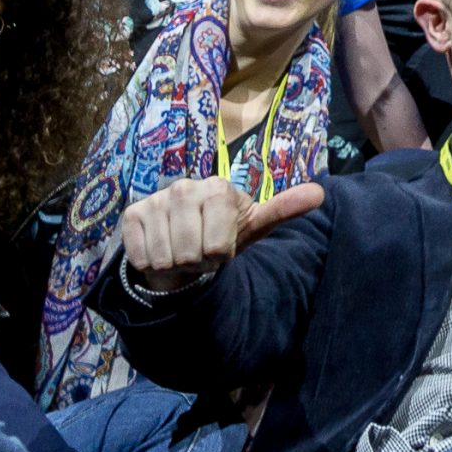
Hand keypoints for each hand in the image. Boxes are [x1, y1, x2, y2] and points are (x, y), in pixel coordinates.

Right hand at [118, 174, 325, 291]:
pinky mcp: (132, 214)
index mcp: (218, 188)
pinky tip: (160, 248)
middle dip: (196, 262)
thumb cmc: (223, 232)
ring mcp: (156, 199)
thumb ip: (284, 209)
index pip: (218, 245)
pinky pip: (141, 256)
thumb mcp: (254, 224)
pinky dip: (151, 263)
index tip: (221, 246)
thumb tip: (320, 194)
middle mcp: (184, 187)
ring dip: (174, 263)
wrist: (185, 239)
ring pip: (164, 257)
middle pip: (189, 253)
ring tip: (181, 250)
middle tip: (199, 251)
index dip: (220, 254)